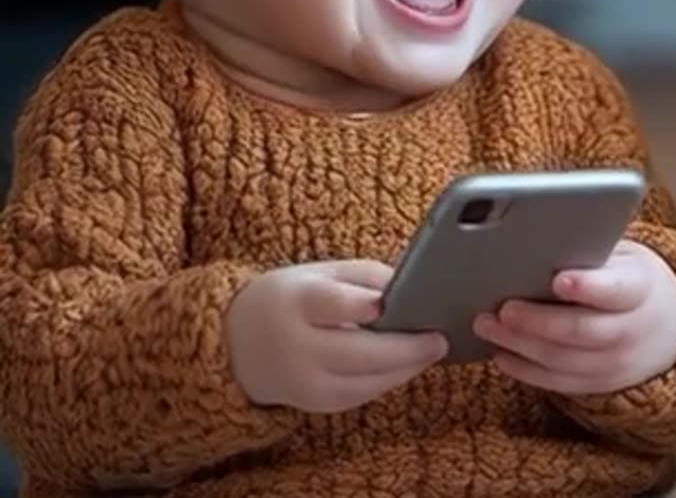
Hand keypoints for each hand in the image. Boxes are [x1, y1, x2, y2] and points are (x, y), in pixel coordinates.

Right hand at [226, 260, 447, 413]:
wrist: (236, 343)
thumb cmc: (289, 299)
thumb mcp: (319, 272)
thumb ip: (365, 276)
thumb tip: (413, 286)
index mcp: (296, 302)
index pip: (332, 305)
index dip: (364, 305)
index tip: (393, 303)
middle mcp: (296, 346)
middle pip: (360, 352)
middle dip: (407, 348)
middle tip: (439, 339)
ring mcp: (305, 381)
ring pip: (366, 381)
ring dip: (406, 368)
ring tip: (433, 350)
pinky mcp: (314, 403)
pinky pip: (361, 395)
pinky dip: (388, 380)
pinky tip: (408, 366)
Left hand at [474, 240, 675, 395]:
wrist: (666, 328)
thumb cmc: (629, 279)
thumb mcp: (623, 256)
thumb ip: (591, 250)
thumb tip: (539, 234)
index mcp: (640, 288)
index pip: (615, 289)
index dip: (588, 286)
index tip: (559, 278)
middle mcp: (631, 330)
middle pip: (580, 330)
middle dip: (537, 320)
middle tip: (503, 307)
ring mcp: (615, 363)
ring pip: (562, 360)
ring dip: (520, 344)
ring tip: (487, 324)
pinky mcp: (597, 385)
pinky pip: (556, 382)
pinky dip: (524, 369)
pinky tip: (500, 351)